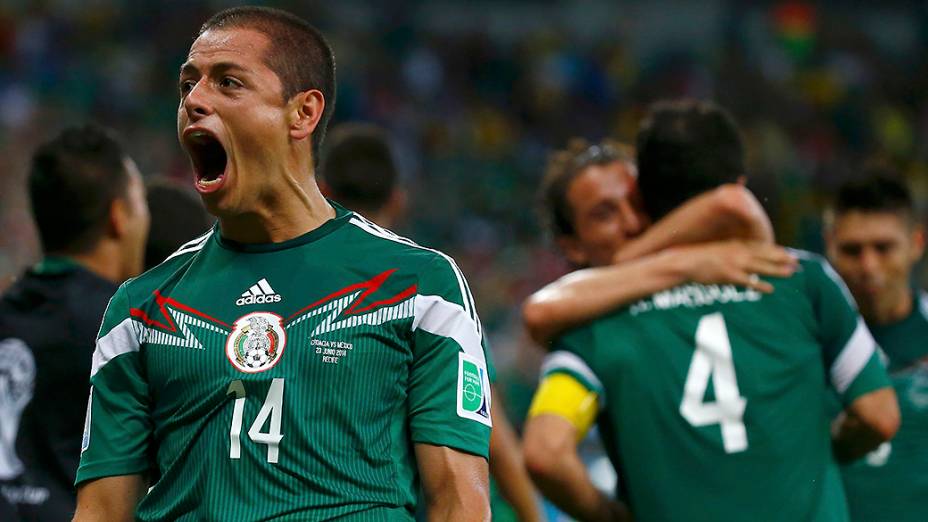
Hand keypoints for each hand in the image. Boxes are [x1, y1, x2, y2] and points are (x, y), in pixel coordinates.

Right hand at [671, 241, 796, 292]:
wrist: (684, 261)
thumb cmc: (698, 257)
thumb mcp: (717, 249)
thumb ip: (731, 252)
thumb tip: (741, 257)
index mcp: (735, 244)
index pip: (761, 247)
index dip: (776, 250)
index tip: (789, 253)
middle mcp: (738, 252)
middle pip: (766, 255)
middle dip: (783, 258)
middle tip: (797, 262)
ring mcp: (734, 263)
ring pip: (761, 266)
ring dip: (777, 270)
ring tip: (791, 273)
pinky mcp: (729, 275)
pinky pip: (748, 281)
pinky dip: (760, 285)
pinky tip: (770, 289)